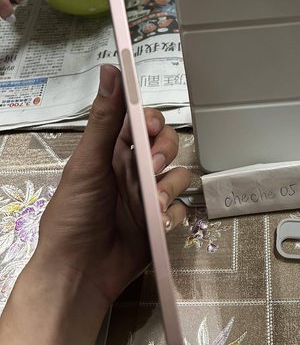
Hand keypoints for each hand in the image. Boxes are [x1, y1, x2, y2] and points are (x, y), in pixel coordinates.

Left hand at [32, 64, 190, 305]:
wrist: (80, 273)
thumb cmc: (72, 217)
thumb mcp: (86, 164)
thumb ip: (103, 120)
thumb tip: (110, 71)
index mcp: (111, 152)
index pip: (139, 122)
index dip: (150, 118)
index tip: (150, 124)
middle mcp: (133, 170)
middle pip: (166, 144)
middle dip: (164, 152)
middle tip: (151, 167)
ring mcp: (149, 195)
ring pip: (178, 175)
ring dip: (169, 188)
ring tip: (153, 205)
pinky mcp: (161, 220)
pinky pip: (182, 207)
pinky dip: (174, 214)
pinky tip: (159, 223)